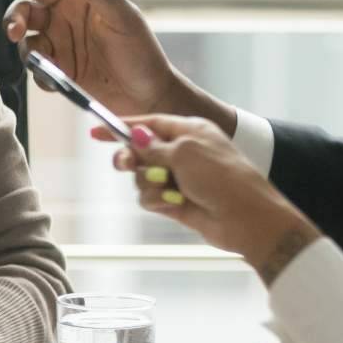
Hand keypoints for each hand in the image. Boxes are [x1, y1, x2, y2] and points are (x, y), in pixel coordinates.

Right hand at [0, 0, 210, 121]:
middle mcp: (64, 23)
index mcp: (78, 2)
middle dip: (13, 21)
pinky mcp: (60, 74)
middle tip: (14, 34)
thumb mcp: (123, 18)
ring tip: (46, 65)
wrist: (149, 96)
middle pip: (24, 14)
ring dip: (27, 53)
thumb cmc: (142, 53)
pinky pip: (36, 72)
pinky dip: (40, 76)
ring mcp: (61, 49)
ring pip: (25, 45)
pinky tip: (57, 82)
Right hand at [113, 116, 319, 283]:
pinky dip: (157, 200)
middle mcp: (182, 152)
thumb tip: (134, 135)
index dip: (123, 126)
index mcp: (190, 131)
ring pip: (142, 177)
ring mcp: (178, 178)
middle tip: (126, 165)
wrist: (246, 219)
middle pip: (140, 151)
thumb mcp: (185, 152)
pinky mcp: (175, 201)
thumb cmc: (223, 178)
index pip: (149, 124)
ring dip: (150, 183)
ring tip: (168, 188)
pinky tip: (174, 203)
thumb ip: (153, 145)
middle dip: (132, 159)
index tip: (96, 131)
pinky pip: (150, 197)